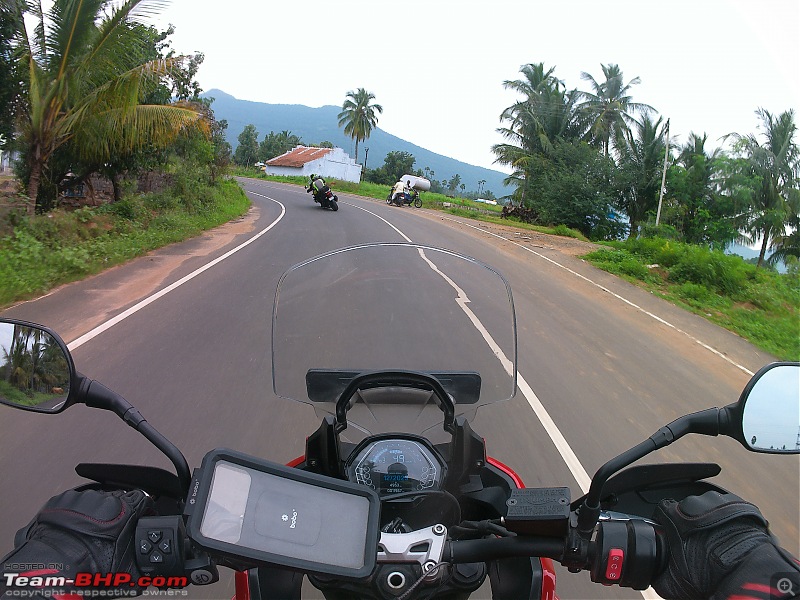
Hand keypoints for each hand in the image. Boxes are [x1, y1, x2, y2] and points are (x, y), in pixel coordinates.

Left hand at [1, 488, 152, 594]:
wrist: (54, 569)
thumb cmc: (88, 568)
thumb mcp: (125, 570)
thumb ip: (140, 563)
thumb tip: (146, 575)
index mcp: (125, 509)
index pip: (142, 498)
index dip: (141, 508)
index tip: (139, 515)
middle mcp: (104, 498)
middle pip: (116, 500)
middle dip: (115, 514)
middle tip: (108, 534)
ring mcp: (81, 499)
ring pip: (92, 501)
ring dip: (92, 513)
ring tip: (86, 536)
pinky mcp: (60, 501)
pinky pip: (70, 504)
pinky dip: (72, 515)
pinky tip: (70, 532)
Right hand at [653, 491, 798, 599]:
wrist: (746, 575)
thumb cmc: (710, 575)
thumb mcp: (671, 582)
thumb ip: (656, 571)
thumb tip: (651, 571)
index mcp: (674, 514)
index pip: (662, 510)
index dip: (666, 523)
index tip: (672, 535)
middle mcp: (694, 502)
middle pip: (685, 507)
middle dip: (688, 521)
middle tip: (696, 543)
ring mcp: (718, 501)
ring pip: (709, 506)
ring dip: (709, 519)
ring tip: (715, 540)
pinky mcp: (739, 504)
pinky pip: (729, 508)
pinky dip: (728, 519)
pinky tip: (729, 536)